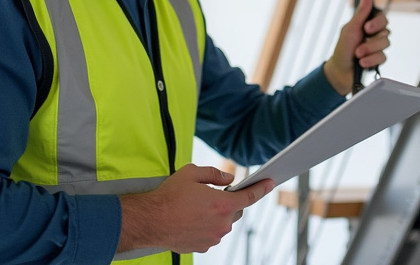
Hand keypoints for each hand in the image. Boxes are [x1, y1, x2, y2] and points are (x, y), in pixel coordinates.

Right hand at [117, 164, 272, 253]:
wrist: (149, 221)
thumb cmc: (169, 196)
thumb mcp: (192, 173)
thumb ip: (214, 174)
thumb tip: (228, 178)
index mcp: (222, 204)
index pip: (250, 196)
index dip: (262, 188)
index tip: (270, 183)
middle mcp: (221, 224)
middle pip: (236, 211)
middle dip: (230, 202)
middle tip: (215, 194)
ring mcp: (213, 237)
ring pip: (223, 224)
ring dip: (216, 215)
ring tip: (197, 207)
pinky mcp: (203, 246)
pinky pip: (211, 234)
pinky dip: (206, 226)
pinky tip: (191, 219)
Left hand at [323, 0, 389, 94]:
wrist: (340, 72)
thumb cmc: (342, 48)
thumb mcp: (351, 29)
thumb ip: (361, 12)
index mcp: (367, 24)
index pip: (382, 17)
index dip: (377, 22)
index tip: (367, 28)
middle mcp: (374, 34)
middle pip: (386, 31)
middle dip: (371, 40)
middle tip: (359, 45)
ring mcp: (377, 47)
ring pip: (386, 44)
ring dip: (369, 50)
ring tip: (358, 55)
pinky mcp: (379, 59)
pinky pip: (383, 57)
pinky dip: (371, 60)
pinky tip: (362, 63)